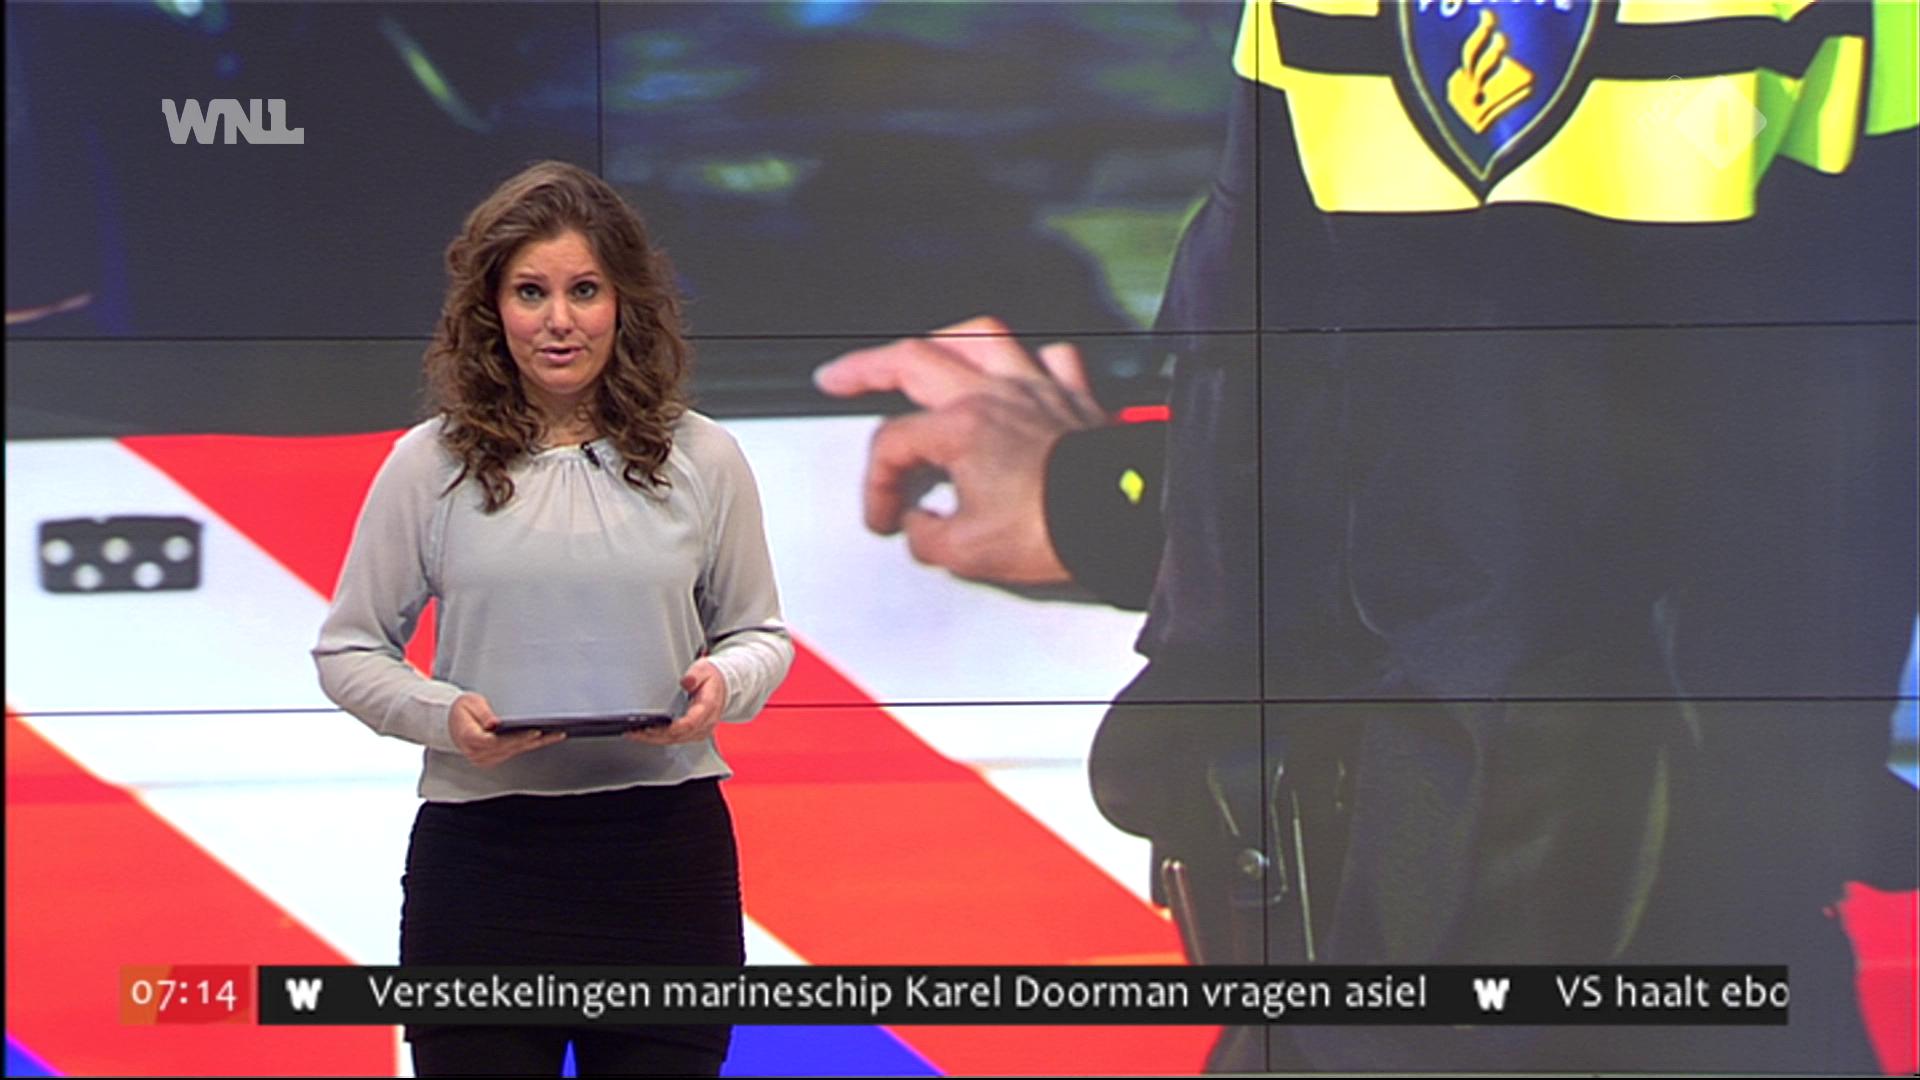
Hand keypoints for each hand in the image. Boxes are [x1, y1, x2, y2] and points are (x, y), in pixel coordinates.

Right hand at [447, 692, 565, 767]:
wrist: (450, 723)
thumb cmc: (461, 710)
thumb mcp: (469, 703)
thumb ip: (482, 713)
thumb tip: (494, 724)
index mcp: (469, 738)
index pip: (496, 741)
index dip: (517, 737)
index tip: (534, 732)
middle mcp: (478, 753)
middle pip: (511, 748)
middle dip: (534, 740)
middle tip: (555, 733)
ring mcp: (485, 758)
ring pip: (515, 751)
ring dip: (536, 744)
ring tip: (556, 734)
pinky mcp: (493, 758)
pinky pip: (514, 752)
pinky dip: (529, 745)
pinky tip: (545, 739)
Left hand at [627, 659, 727, 746]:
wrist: (724, 686)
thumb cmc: (712, 679)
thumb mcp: (704, 669)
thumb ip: (695, 675)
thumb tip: (686, 682)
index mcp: (708, 707)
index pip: (691, 723)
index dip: (672, 728)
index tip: (654, 727)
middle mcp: (706, 722)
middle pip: (680, 735)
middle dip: (656, 735)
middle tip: (637, 731)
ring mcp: (701, 730)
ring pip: (677, 740)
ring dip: (655, 739)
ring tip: (636, 734)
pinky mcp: (695, 733)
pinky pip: (677, 740)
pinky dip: (661, 739)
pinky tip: (648, 735)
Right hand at [813, 315, 1107, 584]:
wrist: (1123, 524)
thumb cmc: (1057, 530)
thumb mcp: (968, 553)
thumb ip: (927, 535)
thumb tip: (921, 526)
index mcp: (962, 428)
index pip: (893, 445)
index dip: (877, 485)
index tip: (885, 518)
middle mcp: (997, 395)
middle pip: (914, 361)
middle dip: (865, 368)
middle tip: (839, 378)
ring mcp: (1038, 389)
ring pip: (981, 336)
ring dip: (944, 341)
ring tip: (925, 350)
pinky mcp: (1076, 398)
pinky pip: (1053, 359)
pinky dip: (1032, 359)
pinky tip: (1019, 369)